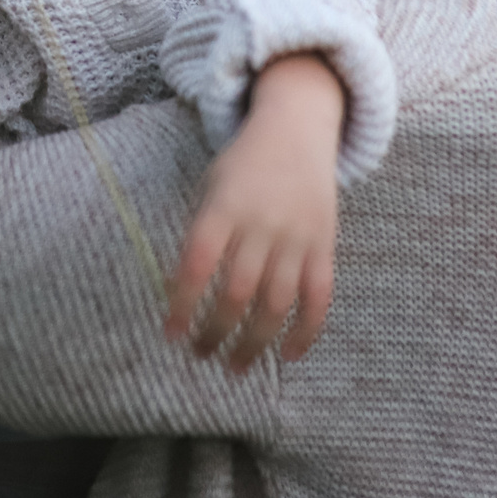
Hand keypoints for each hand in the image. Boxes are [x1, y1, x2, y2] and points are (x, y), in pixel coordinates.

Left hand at [165, 53, 344, 370]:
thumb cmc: (243, 166)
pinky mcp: (325, 246)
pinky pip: (320, 297)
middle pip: (237, 293)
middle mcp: (262, 224)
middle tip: (201, 355)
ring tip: (237, 366)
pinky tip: (290, 355)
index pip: (197, 265)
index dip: (183, 305)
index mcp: (224, 207)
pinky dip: (307, 331)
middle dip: (216, 332)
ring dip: (256, 343)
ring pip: (277, 304)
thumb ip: (200, 236)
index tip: (171, 335)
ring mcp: (298, 237)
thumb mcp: (211, 187)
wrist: (297, 130)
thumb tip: (180, 296)